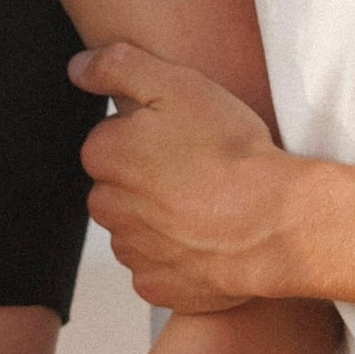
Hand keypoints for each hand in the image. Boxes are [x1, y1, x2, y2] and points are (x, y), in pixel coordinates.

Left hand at [70, 42, 294, 310]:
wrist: (276, 223)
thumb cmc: (231, 153)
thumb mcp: (178, 85)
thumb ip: (118, 67)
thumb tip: (78, 68)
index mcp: (105, 156)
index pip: (110, 140)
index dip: (150, 135)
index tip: (185, 138)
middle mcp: (108, 207)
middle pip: (120, 187)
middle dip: (150, 179)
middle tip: (200, 171)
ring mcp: (131, 251)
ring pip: (138, 228)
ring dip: (164, 219)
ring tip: (210, 207)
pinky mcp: (155, 286)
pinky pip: (158, 267)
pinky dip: (179, 257)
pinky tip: (210, 241)